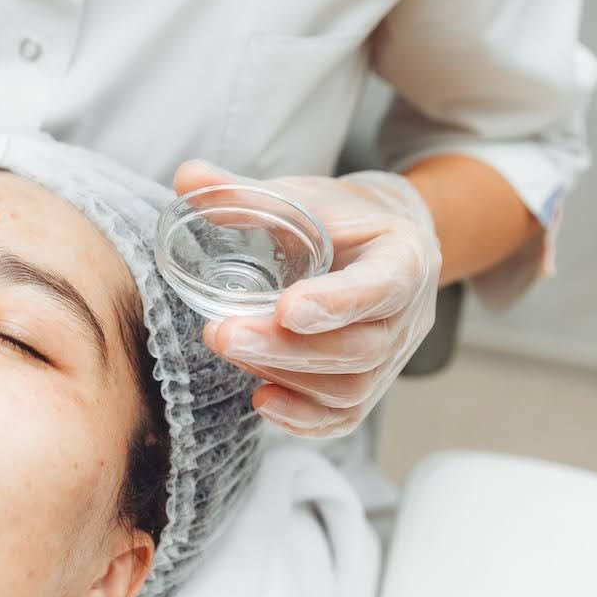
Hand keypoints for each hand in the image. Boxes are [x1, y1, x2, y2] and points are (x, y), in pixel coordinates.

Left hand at [173, 161, 442, 437]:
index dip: (336, 303)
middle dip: (286, 349)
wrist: (384, 243)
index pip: (382, 287)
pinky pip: (344, 417)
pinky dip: (302, 418)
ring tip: (230, 349)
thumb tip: (186, 178)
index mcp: (404, 258)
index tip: (285, 308)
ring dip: (285, 376)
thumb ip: (244, 193)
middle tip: (223, 334)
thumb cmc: (342, 219)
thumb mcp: (303, 197)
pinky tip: (260, 400)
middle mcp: (409, 316)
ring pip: (351, 388)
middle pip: (359, 350)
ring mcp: (393, 357)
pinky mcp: (370, 386)